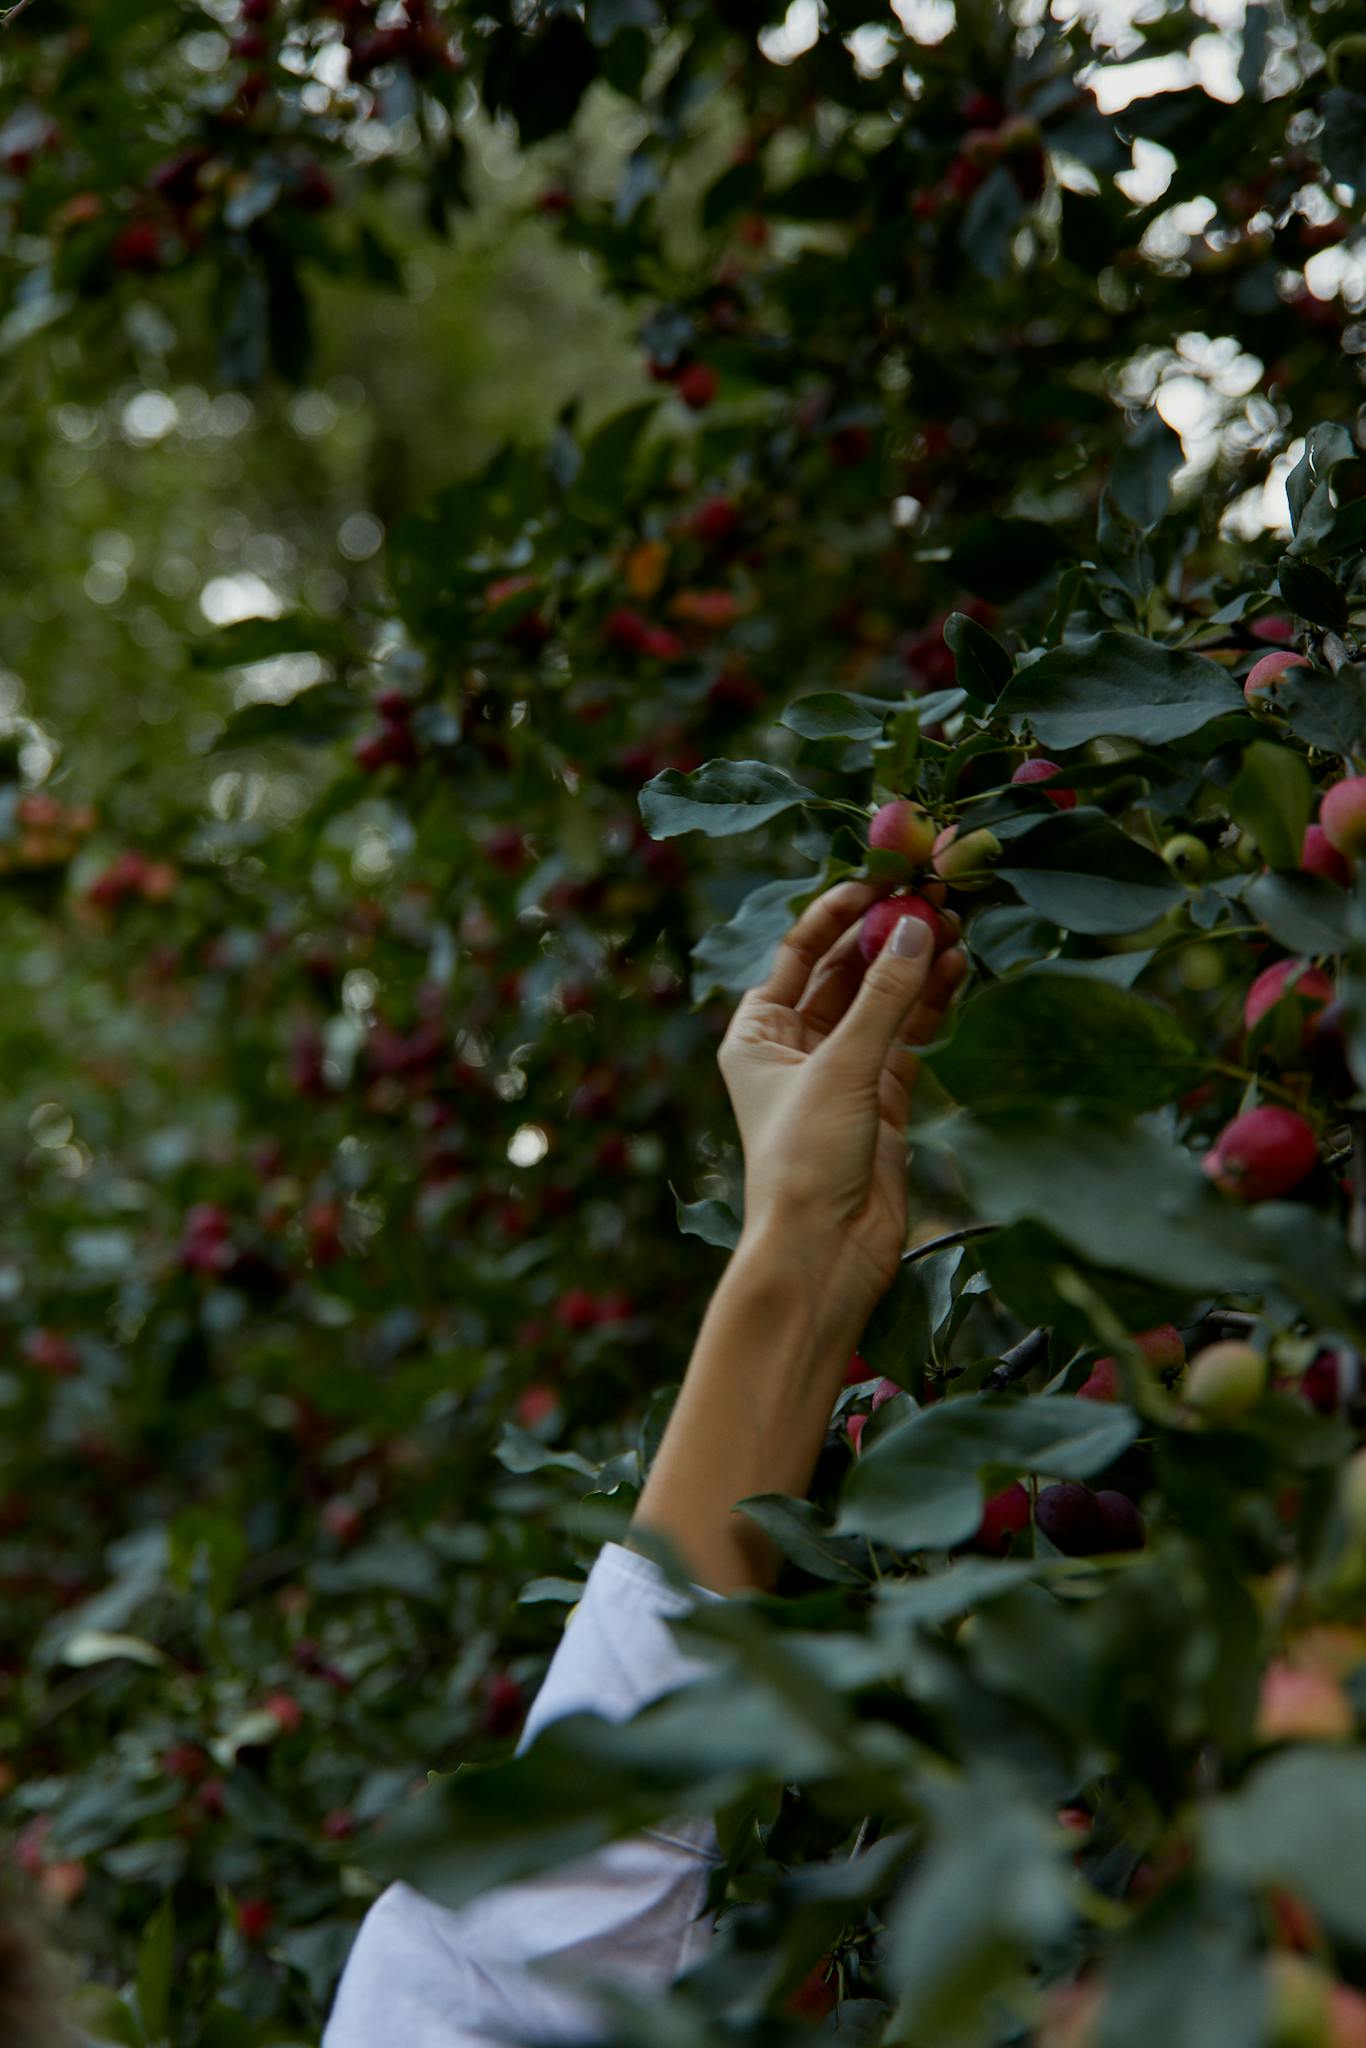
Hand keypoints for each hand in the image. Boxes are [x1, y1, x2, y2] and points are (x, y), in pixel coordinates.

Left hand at [716, 879, 968, 1327]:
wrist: (824, 1253)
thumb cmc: (804, 1160)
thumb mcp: (842, 1068)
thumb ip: (884, 997)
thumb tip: (918, 927)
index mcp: (757, 1030)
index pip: (801, 951)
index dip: (842, 911)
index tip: (886, 877)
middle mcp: (795, 1044)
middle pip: (846, 970)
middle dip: (889, 933)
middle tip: (936, 893)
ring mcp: (842, 1070)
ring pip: (883, 1000)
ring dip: (916, 965)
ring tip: (957, 925)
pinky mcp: (883, 1097)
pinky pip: (908, 1035)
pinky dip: (931, 1004)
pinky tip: (957, 969)